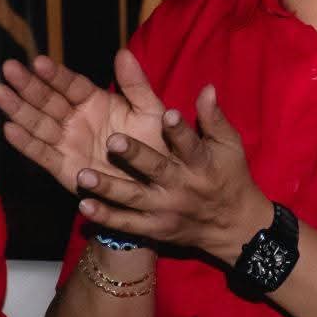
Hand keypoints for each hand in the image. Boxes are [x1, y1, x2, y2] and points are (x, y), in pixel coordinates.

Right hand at [0, 49, 168, 193]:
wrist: (159, 183)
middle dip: (28, 85)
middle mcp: (77, 120)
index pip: (70, 84)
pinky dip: (26, 143)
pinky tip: (9, 129)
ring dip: (18, 109)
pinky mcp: (65, 168)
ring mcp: (69, 143)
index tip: (39, 61)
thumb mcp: (150, 110)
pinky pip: (42, 153)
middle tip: (8, 68)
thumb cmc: (157, 144)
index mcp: (96, 101)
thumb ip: (136, 84)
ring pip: (39, 123)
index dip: (55, 74)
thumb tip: (123, 53)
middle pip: (48, 100)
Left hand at [74, 86, 273, 265]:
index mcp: (201, 163)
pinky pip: (127, 223)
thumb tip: (206, 88)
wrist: (232, 226)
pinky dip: (106, 216)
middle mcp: (182, 186)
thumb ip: (213, 118)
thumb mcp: (228, 145)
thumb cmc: (228, 175)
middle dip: (135, 155)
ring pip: (134, 198)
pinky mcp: (154, 228)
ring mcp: (166, 210)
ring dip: (109, 188)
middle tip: (112, 141)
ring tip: (84, 175)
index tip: (168, 114)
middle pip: (157, 169)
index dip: (179, 131)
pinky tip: (85, 206)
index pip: (190, 144)